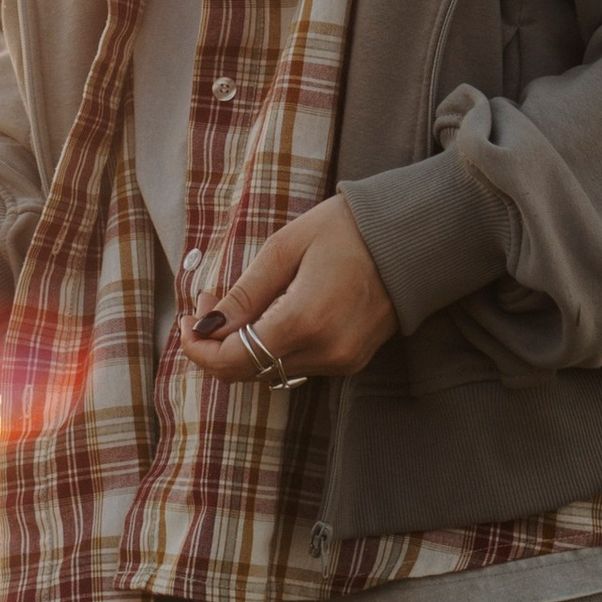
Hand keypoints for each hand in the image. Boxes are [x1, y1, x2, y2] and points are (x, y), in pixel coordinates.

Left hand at [180, 196, 396, 384]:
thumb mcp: (285, 248)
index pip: (234, 360)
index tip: (189, 319)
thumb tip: (207, 326)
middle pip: (249, 371)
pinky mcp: (352, 361)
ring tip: (240, 304)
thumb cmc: (347, 230)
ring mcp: (342, 361)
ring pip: (270, 371)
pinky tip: (270, 315)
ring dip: (243, 346)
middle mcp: (326, 351)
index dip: (200, 348)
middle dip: (217, 344)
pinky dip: (272, 347)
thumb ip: (244, 293)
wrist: (413, 238)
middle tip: (209, 304)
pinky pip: (296, 365)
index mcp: (305, 320)